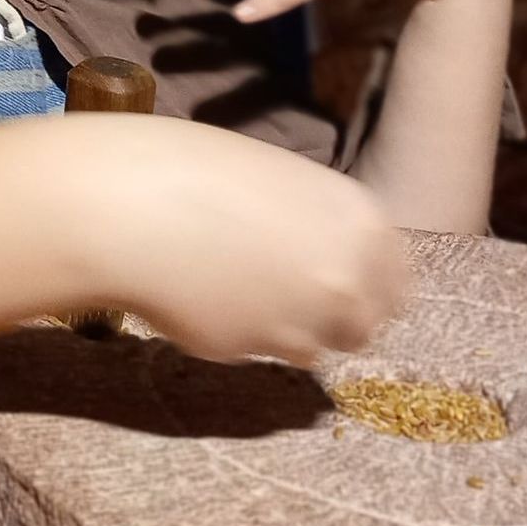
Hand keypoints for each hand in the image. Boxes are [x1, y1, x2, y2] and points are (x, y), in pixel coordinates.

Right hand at [62, 115, 409, 366]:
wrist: (129, 204)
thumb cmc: (197, 172)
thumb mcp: (283, 184)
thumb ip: (320, 229)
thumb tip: (327, 264)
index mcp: (362, 224)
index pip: (397, 286)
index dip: (366, 288)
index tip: (334, 284)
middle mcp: (345, 280)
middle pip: (362, 328)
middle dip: (329, 319)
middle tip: (281, 293)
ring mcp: (300, 322)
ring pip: (308, 347)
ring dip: (280, 328)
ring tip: (229, 284)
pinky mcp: (251, 353)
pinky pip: (254, 350)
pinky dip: (234, 333)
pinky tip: (199, 295)